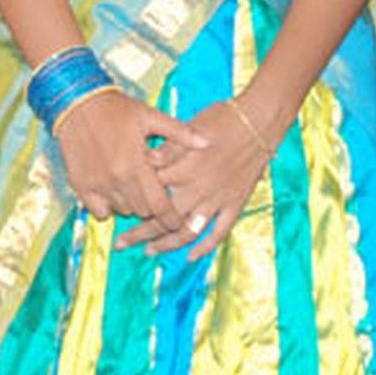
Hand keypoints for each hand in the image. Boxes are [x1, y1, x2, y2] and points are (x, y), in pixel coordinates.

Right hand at [53, 91, 208, 231]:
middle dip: (152, 206)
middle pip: (142, 211)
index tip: (179, 222)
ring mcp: (97, 185)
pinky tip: (114, 189)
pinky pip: (99, 211)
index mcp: (137, 165)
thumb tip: (207, 142)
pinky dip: (109, 206)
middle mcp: (117, 180)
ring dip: (132, 204)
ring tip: (135, 186)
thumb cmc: (117, 109)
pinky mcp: (81, 186)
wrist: (77, 103)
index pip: (159, 205)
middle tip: (156, 194)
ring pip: (122, 210)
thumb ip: (180, 133)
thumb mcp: (150, 116)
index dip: (171, 218)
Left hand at [128, 97, 277, 260]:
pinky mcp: (234, 204)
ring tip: (149, 251)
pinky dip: (205, 247)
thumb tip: (146, 160)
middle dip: (138, 233)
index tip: (116, 209)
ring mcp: (216, 200)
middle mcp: (198, 188)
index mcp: (184, 167)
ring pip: (187, 231)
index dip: (131, 201)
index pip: (151, 191)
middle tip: (120, 243)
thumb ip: (170, 148)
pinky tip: (191, 256)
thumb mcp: (191, 127)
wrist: (260, 121)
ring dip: (166, 244)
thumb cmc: (223, 118)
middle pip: (162, 218)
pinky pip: (218, 232)